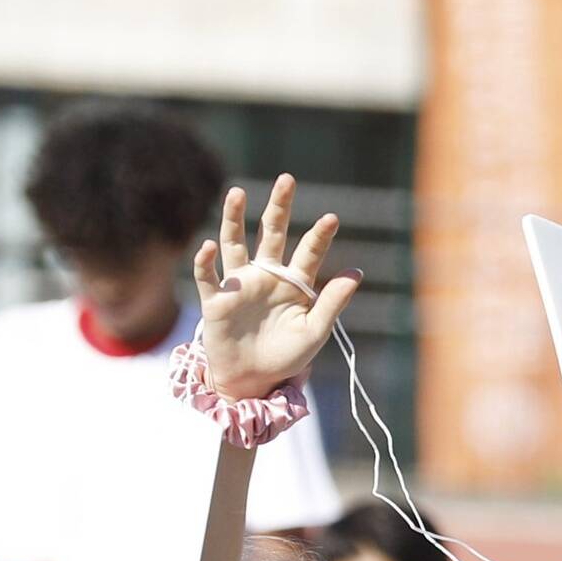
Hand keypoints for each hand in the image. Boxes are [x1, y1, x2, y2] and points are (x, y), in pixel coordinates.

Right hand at [192, 179, 357, 405]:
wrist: (253, 380)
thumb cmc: (287, 355)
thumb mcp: (315, 331)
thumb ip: (333, 302)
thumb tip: (357, 272)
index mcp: (295, 282)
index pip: (309, 251)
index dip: (320, 235)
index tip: (332, 218)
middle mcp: (266, 275)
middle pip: (271, 233)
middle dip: (279, 207)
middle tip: (287, 180)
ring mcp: (239, 284)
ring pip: (235, 243)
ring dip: (234, 218)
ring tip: (237, 192)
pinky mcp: (215, 299)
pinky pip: (207, 276)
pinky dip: (204, 261)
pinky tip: (208, 246)